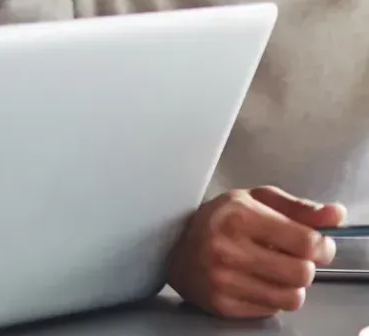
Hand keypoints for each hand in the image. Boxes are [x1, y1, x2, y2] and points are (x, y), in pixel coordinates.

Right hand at [167, 186, 344, 318]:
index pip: (305, 241)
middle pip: (302, 272)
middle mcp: (228, 247)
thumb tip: (335, 215)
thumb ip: (298, 208)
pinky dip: (271, 297)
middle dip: (304, 266)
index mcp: (238, 214)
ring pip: (292, 297)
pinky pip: (272, 309)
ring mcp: (223, 278)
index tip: (317, 244)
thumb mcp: (255, 201)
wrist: (175, 248)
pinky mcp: (222, 303)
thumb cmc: (220, 221)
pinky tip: (256, 281)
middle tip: (292, 257)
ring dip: (290, 285)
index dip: (321, 245)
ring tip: (274, 270)